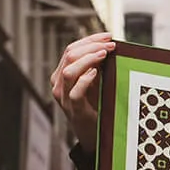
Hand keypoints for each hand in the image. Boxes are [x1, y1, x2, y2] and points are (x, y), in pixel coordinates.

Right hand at [51, 32, 113, 146]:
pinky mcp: (74, 109)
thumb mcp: (95, 81)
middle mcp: (59, 84)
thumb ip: (96, 66)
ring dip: (88, 59)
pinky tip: (95, 72)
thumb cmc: (95, 106)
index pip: (71, 49)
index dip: (89, 40)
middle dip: (91, 46)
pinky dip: (85, 80)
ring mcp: (64, 97)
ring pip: (69, 71)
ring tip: (104, 54)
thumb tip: (106, 46)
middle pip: (69, 56)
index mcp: (62, 74)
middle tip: (110, 45)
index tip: (108, 35)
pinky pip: (75, 92)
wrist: (93, 134)